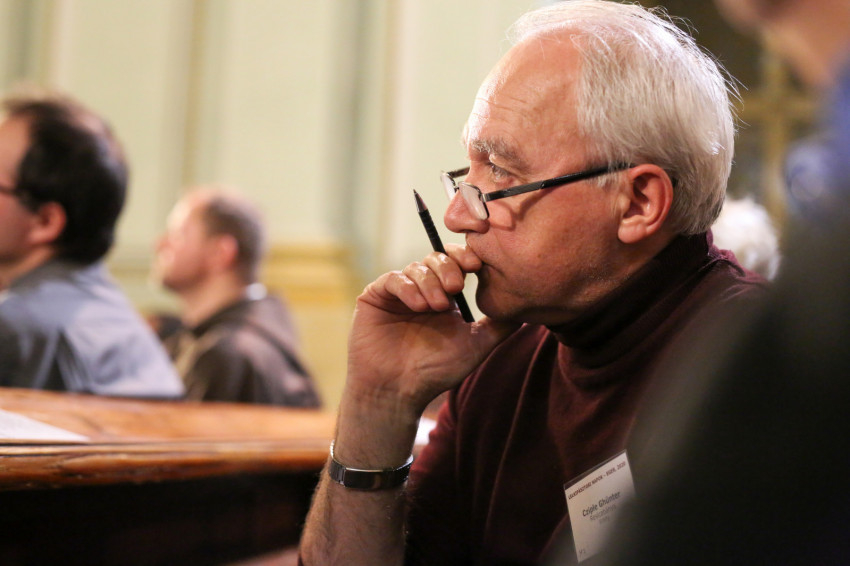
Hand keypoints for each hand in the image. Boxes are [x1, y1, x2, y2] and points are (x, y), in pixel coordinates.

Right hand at [345, 244, 518, 418]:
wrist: (398, 390)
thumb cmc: (436, 371)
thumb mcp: (477, 345)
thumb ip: (500, 325)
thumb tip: (527, 308)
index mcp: (446, 295)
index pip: (457, 262)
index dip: (467, 257)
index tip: (477, 266)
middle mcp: (422, 289)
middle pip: (438, 257)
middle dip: (450, 268)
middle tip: (457, 287)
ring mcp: (399, 292)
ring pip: (417, 267)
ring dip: (431, 282)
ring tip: (437, 307)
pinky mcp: (376, 295)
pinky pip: (394, 278)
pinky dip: (409, 287)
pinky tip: (418, 305)